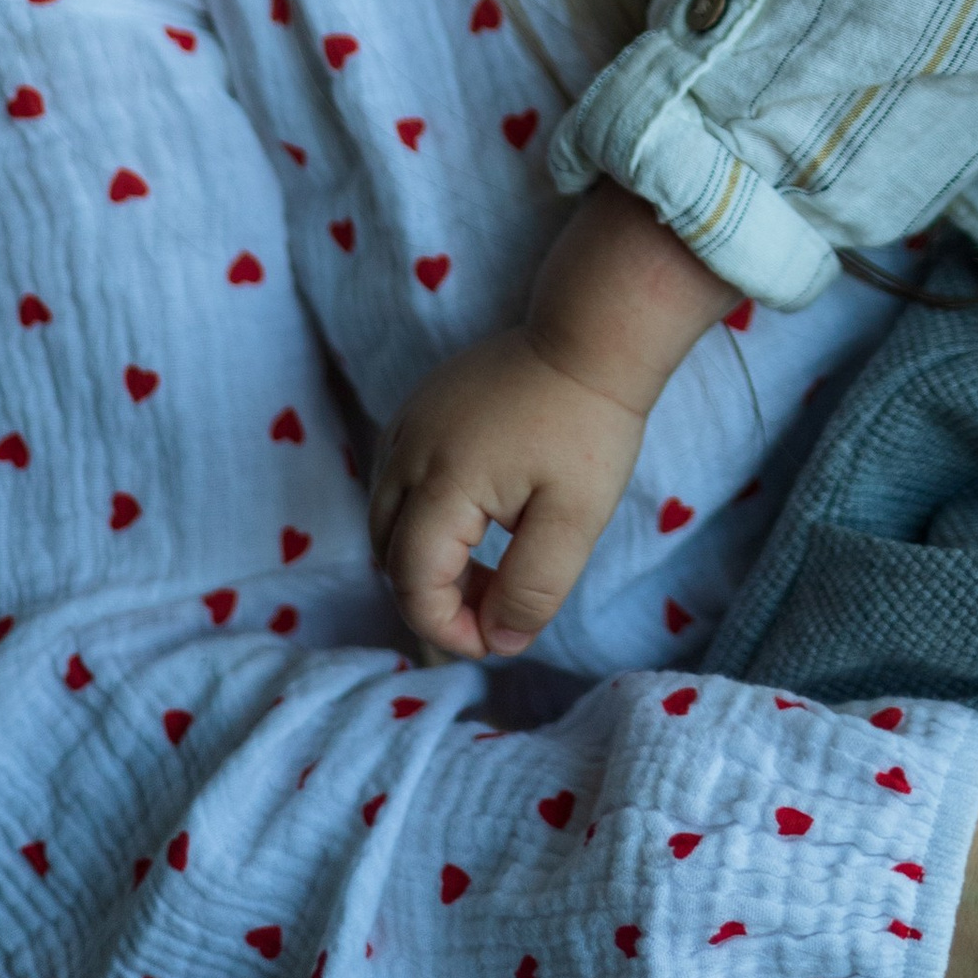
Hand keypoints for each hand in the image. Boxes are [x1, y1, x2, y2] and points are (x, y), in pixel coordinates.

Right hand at [368, 324, 647, 660]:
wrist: (591, 335)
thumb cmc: (589, 426)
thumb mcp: (575, 519)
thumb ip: (533, 587)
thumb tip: (497, 641)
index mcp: (442, 482)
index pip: (413, 582)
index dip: (446, 628)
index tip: (495, 640)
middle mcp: (406, 452)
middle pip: (389, 556)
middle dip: (435, 597)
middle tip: (498, 607)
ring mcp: (406, 425)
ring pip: (386, 520)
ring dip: (426, 559)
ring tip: (493, 569)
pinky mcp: (418, 410)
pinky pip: (397, 482)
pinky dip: (423, 519)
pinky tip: (480, 521)